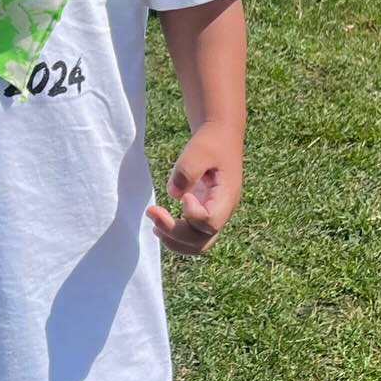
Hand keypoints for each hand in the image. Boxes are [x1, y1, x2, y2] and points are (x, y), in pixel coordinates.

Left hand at [147, 123, 242, 256]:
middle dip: (176, 234)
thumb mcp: (199, 150)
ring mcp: (215, 213)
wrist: (220, 136)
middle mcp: (223, 211)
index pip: (210, 222)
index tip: (183, 196)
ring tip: (154, 225)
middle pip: (202, 241)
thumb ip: (187, 171)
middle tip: (152, 213)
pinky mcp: (205, 212)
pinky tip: (159, 224)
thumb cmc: (210, 142)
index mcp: (227, 196)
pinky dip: (176, 236)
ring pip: (198, 244)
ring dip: (174, 240)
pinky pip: (193, 235)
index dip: (192, 215)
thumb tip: (174, 194)